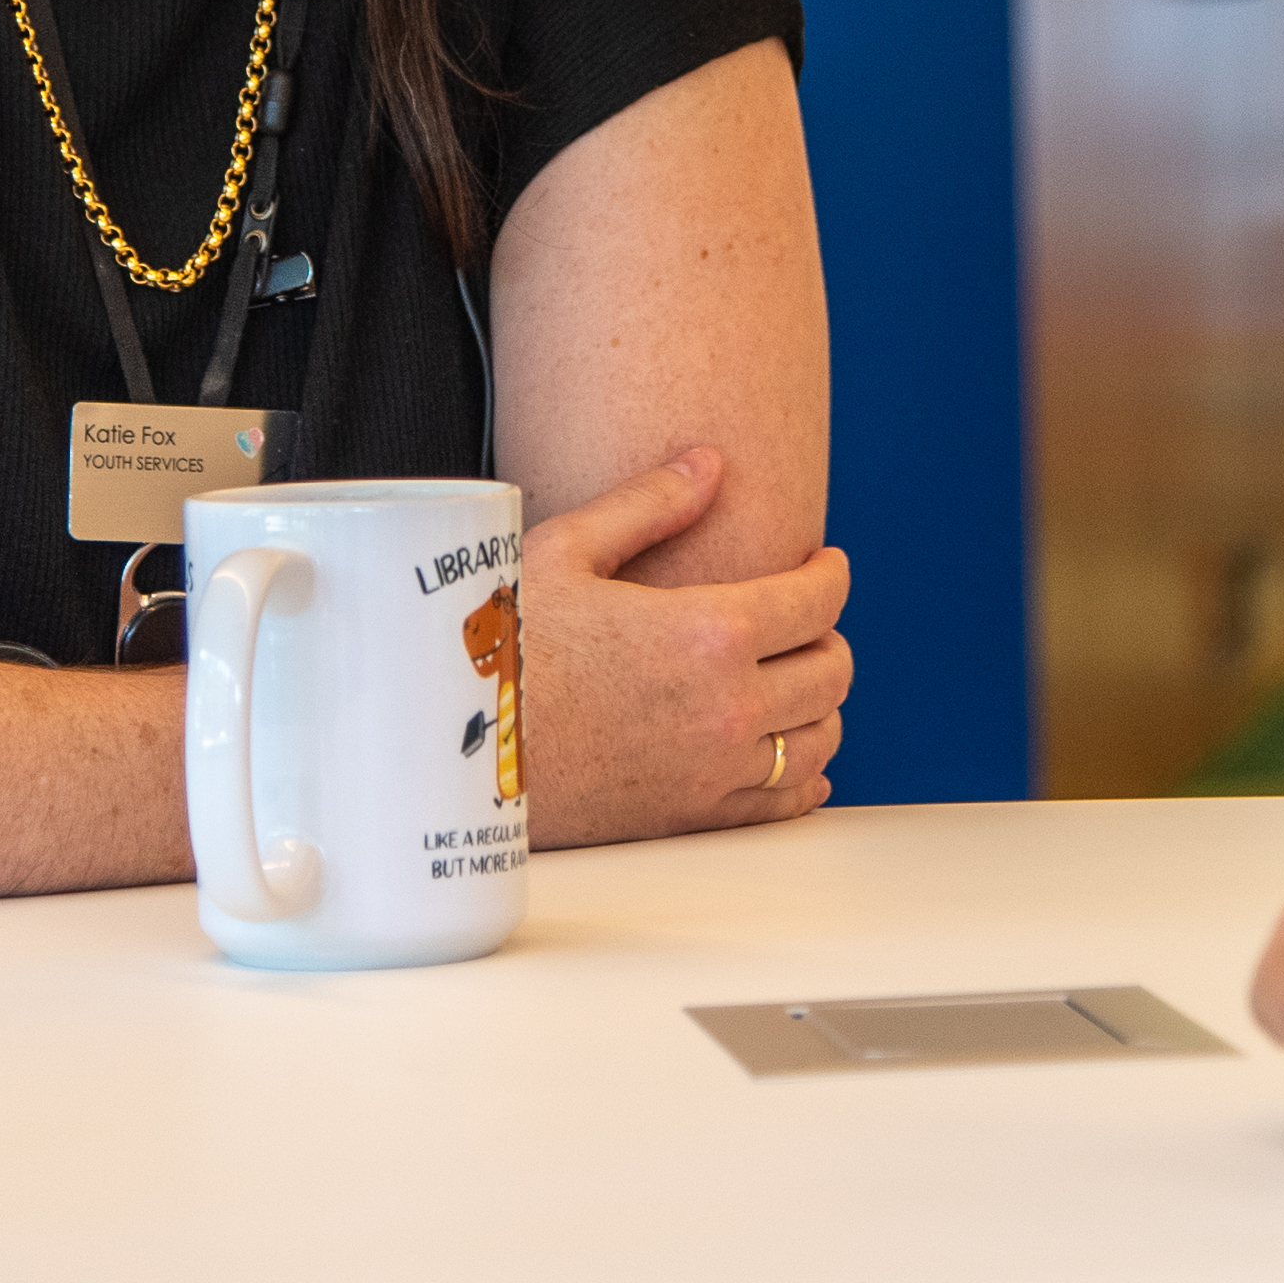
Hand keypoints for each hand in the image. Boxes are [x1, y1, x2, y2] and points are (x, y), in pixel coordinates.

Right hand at [519, 448, 852, 846]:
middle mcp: (726, 707)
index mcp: (706, 633)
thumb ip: (649, 504)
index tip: (825, 563)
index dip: (830, 574)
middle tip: (808, 619)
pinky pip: (784, 802)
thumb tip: (708, 465)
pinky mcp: (694, 817)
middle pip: (830, 671)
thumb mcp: (566, 553)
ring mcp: (714, 770)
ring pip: (820, 738)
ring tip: (797, 680)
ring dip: (821, 705)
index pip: (816, 601)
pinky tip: (794, 756)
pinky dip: (805, 776)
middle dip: (828, 635)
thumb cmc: (499, 651)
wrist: (453, 757)